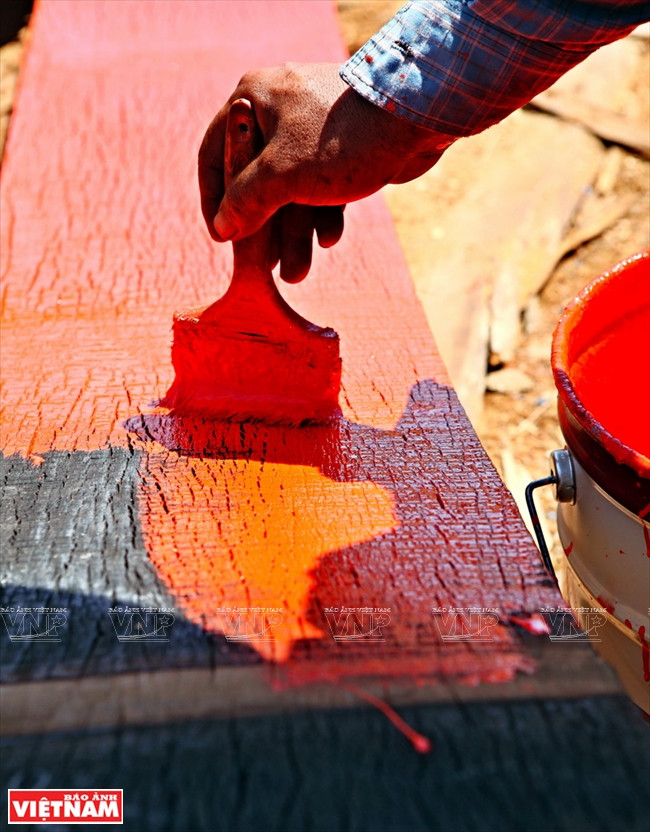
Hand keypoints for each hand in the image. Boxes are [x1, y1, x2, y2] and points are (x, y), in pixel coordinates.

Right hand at [198, 63, 448, 281]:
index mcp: (252, 99)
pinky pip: (320, 184)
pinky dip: (323, 212)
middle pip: (257, 179)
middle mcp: (278, 109)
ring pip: (291, 187)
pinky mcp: (340, 145)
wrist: (417, 117)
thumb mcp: (282, 175)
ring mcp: (311, 127)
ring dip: (294, 231)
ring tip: (297, 272)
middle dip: (265, 228)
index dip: (214, 200)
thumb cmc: (343, 138)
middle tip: (266, 267)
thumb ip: (246, 200)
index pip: (215, 154)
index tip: (222, 238)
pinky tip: (330, 239)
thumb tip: (223, 227)